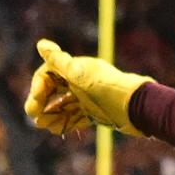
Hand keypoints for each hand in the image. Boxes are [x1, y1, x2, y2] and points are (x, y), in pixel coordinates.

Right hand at [24, 39, 145, 134]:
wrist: (139, 109)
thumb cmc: (110, 90)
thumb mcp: (82, 77)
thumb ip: (60, 62)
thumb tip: (41, 44)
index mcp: (77, 68)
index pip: (48, 74)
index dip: (38, 87)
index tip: (35, 103)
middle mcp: (81, 81)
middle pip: (55, 90)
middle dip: (43, 104)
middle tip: (36, 118)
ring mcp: (88, 97)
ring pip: (64, 105)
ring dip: (52, 115)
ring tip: (45, 125)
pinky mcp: (95, 111)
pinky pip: (76, 116)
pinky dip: (66, 122)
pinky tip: (57, 130)